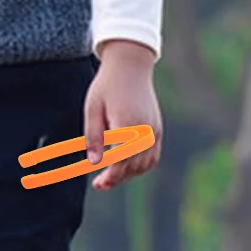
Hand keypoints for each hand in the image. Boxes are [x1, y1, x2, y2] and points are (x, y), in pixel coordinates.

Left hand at [84, 40, 162, 190]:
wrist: (130, 66)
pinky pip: (152, 154)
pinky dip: (140, 164)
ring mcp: (155, 129)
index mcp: (129, 124)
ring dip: (130, 173)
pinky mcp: (157, 128)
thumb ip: (93, 136)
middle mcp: (146, 130)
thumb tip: (93, 162)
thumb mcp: (93, 109)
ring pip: (146, 163)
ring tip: (110, 176)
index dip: (111, 175)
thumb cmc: (107, 85)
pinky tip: (125, 165)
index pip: (122, 159)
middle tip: (99, 184)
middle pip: (135, 165)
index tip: (98, 183)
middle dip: (118, 177)